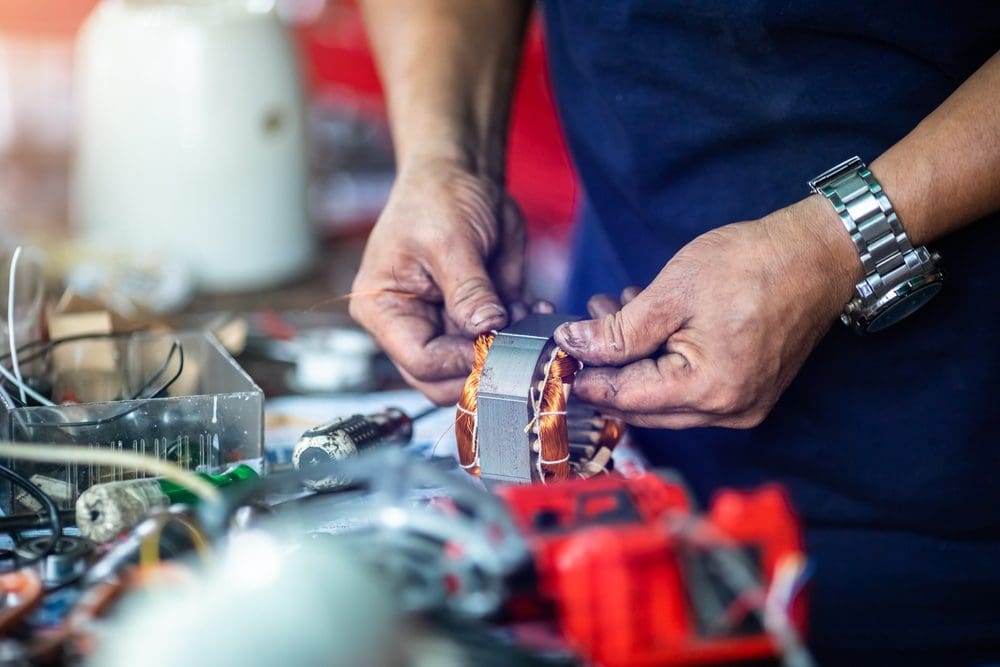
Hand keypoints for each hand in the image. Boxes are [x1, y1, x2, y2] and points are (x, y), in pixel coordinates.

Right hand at [350, 159, 524, 403]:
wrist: (462, 176)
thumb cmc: (436, 199)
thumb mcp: (450, 241)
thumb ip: (468, 291)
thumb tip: (487, 330)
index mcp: (384, 310)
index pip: (420, 361)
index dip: (459, 361)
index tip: (495, 344)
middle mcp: (412, 326)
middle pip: (443, 379)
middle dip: (484, 365)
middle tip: (518, 342)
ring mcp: (445, 328)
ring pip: (475, 369)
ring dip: (507, 351)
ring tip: (526, 314)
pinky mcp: (477, 321)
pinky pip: (501, 347)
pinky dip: (522, 336)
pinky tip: (534, 309)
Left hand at [553, 196, 860, 428]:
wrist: (817, 255)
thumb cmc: (752, 266)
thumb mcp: (671, 293)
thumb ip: (617, 330)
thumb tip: (572, 345)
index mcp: (709, 390)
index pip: (627, 398)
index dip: (587, 378)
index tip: (557, 358)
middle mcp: (728, 411)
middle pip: (644, 405)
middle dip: (607, 368)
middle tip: (581, 329)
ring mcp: (742, 405)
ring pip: (665, 396)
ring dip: (632, 360)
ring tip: (611, 311)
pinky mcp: (748, 390)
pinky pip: (690, 387)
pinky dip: (662, 360)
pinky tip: (645, 322)